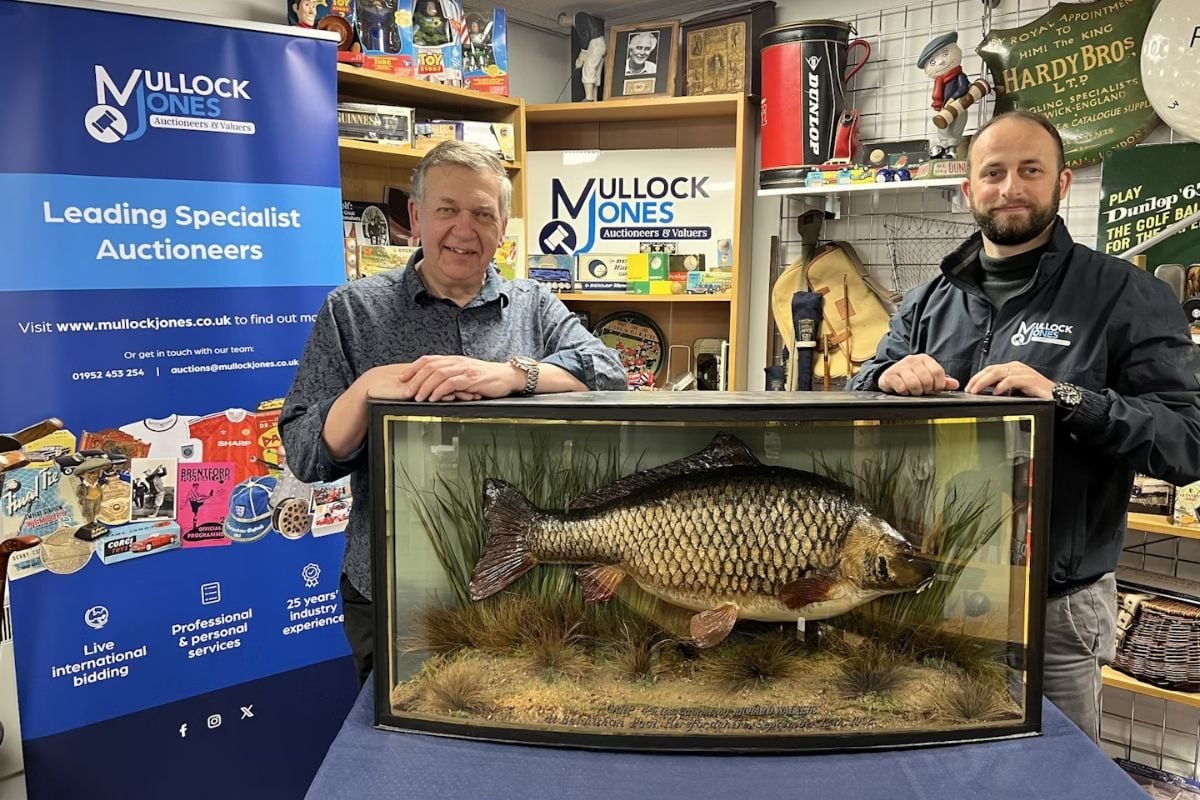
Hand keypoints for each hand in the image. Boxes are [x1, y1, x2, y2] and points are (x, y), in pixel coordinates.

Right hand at [355, 364, 479, 402]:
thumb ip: (421, 389)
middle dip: (465, 385)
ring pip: (444, 385)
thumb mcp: (408, 389)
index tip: (474, 385)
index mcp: (426, 376)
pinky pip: (433, 391)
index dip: (461, 380)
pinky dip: (446, 395)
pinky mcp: (415, 388)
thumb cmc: (387, 390)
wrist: (372, 388)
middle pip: (450, 379)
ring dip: (459, 391)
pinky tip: (456, 398)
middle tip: (480, 389)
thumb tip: (434, 395)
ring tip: (473, 395)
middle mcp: (425, 377)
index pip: (447, 376)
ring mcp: (421, 382)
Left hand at [396, 355, 521, 401]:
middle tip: (406, 391)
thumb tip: (433, 386)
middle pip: (430, 366)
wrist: (507, 376)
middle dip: (415, 379)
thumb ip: (450, 377)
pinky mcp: (471, 379)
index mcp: (453, 360)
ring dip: (425, 386)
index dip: (413, 368)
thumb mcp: (465, 374)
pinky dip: (440, 390)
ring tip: (417, 397)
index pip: (428, 360)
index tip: (401, 378)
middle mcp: (457, 362)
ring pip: (438, 374)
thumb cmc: (486, 378)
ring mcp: (464, 369)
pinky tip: (434, 397)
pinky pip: (452, 383)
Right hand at [877, 355, 959, 395]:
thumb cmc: (911, 376)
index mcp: (924, 359)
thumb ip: (942, 381)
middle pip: (927, 379)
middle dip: (926, 390)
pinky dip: (905, 392)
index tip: (934, 389)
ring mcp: (900, 367)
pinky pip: (901, 387)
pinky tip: (904, 391)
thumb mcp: (928, 376)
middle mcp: (912, 360)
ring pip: (914, 383)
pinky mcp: (890, 375)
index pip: (937, 372)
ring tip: (914, 392)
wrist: (890, 374)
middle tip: (923, 392)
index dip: (938, 385)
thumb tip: (955, 384)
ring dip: (916, 392)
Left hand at [965, 361, 1053, 397]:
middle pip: (991, 369)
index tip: (968, 387)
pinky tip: (996, 392)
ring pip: (998, 372)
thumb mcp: (1015, 390)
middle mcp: (1016, 368)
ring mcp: (1023, 372)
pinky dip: (1002, 386)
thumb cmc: (1037, 394)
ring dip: (984, 382)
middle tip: (969, 389)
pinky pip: (1012, 380)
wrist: (1057, 397)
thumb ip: (1002, 388)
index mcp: (1012, 369)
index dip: (977, 377)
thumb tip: (984, 393)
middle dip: (977, 379)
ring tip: (976, 390)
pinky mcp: (1030, 379)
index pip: (990, 369)